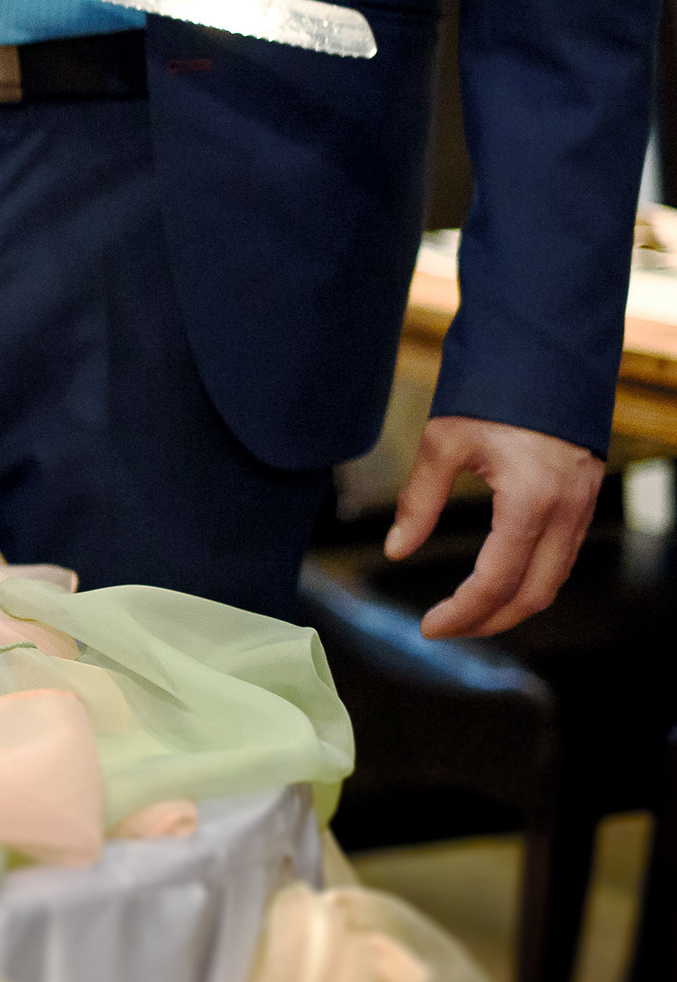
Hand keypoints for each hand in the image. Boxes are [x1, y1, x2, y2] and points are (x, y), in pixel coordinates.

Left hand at [385, 415, 602, 637]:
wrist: (546, 352)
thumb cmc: (492, 393)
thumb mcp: (443, 442)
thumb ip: (419, 501)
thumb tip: (395, 549)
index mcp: (531, 500)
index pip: (496, 581)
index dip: (462, 612)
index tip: (428, 627)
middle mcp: (566, 511)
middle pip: (533, 594)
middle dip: (488, 621)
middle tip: (444, 628)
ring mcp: (583, 506)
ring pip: (553, 580)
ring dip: (511, 605)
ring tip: (466, 613)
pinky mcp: (586, 498)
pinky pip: (563, 557)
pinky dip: (532, 579)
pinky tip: (499, 582)